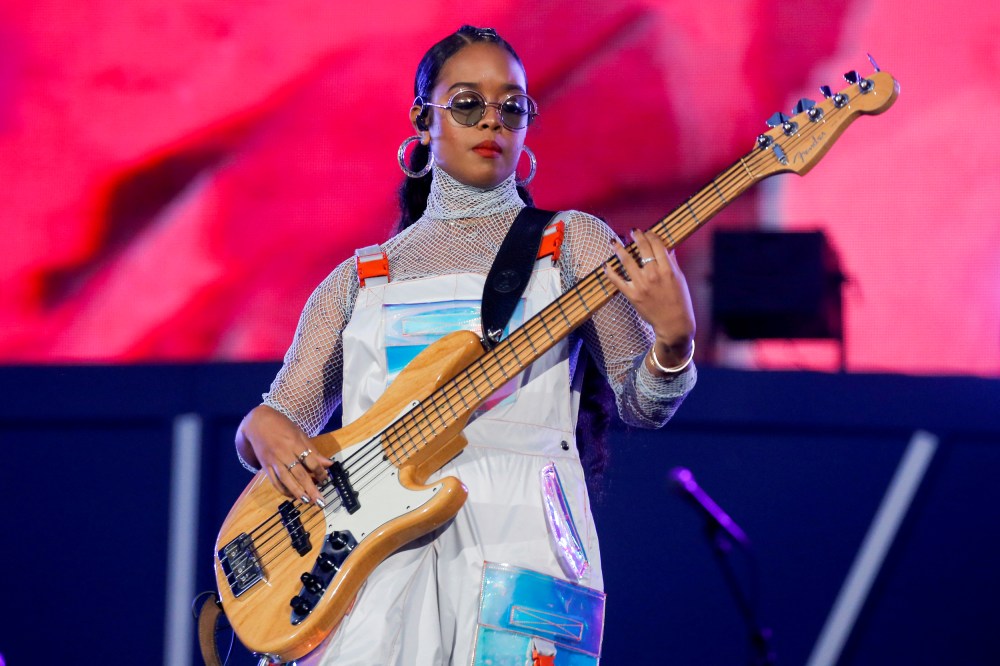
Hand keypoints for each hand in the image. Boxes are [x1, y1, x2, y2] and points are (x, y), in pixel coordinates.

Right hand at [236, 405, 332, 505]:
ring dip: (297, 491)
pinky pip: (274, 481)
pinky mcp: (264, 466)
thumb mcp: (300, 434)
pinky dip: (283, 490)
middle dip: (310, 488)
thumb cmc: (282, 426)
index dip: (319, 471)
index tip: (326, 479)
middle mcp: (283, 453)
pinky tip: (292, 496)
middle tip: (319, 500)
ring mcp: (273, 461)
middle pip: (298, 473)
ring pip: (285, 479)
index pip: (310, 460)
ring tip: (307, 501)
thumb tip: (329, 464)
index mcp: (295, 443)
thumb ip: (314, 451)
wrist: (258, 423)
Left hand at [604, 229, 695, 371]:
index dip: (651, 235)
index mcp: (667, 269)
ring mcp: (641, 285)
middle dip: (636, 237)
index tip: (647, 232)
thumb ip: (672, 262)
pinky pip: (617, 281)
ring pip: (627, 261)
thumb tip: (667, 248)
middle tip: (632, 231)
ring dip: (619, 249)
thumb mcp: (679, 279)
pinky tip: (606, 265)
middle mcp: (654, 275)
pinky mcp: (632, 295)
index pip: (657, 246)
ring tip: (614, 241)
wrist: (674, 323)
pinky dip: (610, 272)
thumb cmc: (680, 300)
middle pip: (642, 249)